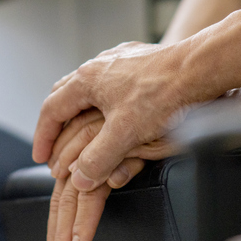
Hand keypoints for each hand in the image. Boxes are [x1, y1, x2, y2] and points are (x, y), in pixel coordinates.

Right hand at [34, 40, 206, 193]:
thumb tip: (79, 180)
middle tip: (53, 143)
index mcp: (87, 80)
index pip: (51, 110)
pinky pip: (112, 81)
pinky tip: (115, 109)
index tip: (40, 157)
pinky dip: (104, 100)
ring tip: (79, 127)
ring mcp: (120, 60)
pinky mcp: (140, 60)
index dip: (43, 137)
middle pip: (64, 94)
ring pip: (89, 86)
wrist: (199, 68)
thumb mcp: (125, 135)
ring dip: (80, 108)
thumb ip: (98, 159)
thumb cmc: (163, 96)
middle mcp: (99, 65)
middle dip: (56, 121)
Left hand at [45, 109, 171, 240]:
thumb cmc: (165, 111)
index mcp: (91, 143)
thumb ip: (120, 160)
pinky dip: (85, 221)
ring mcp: (100, 149)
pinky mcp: (114, 154)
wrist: (183, 85)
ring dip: (66, 230)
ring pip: (72, 196)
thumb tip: (111, 180)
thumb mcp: (138, 143)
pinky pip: (93, 193)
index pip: (67, 187)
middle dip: (57, 229)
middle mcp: (90, 145)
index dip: (61, 217)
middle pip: (63, 193)